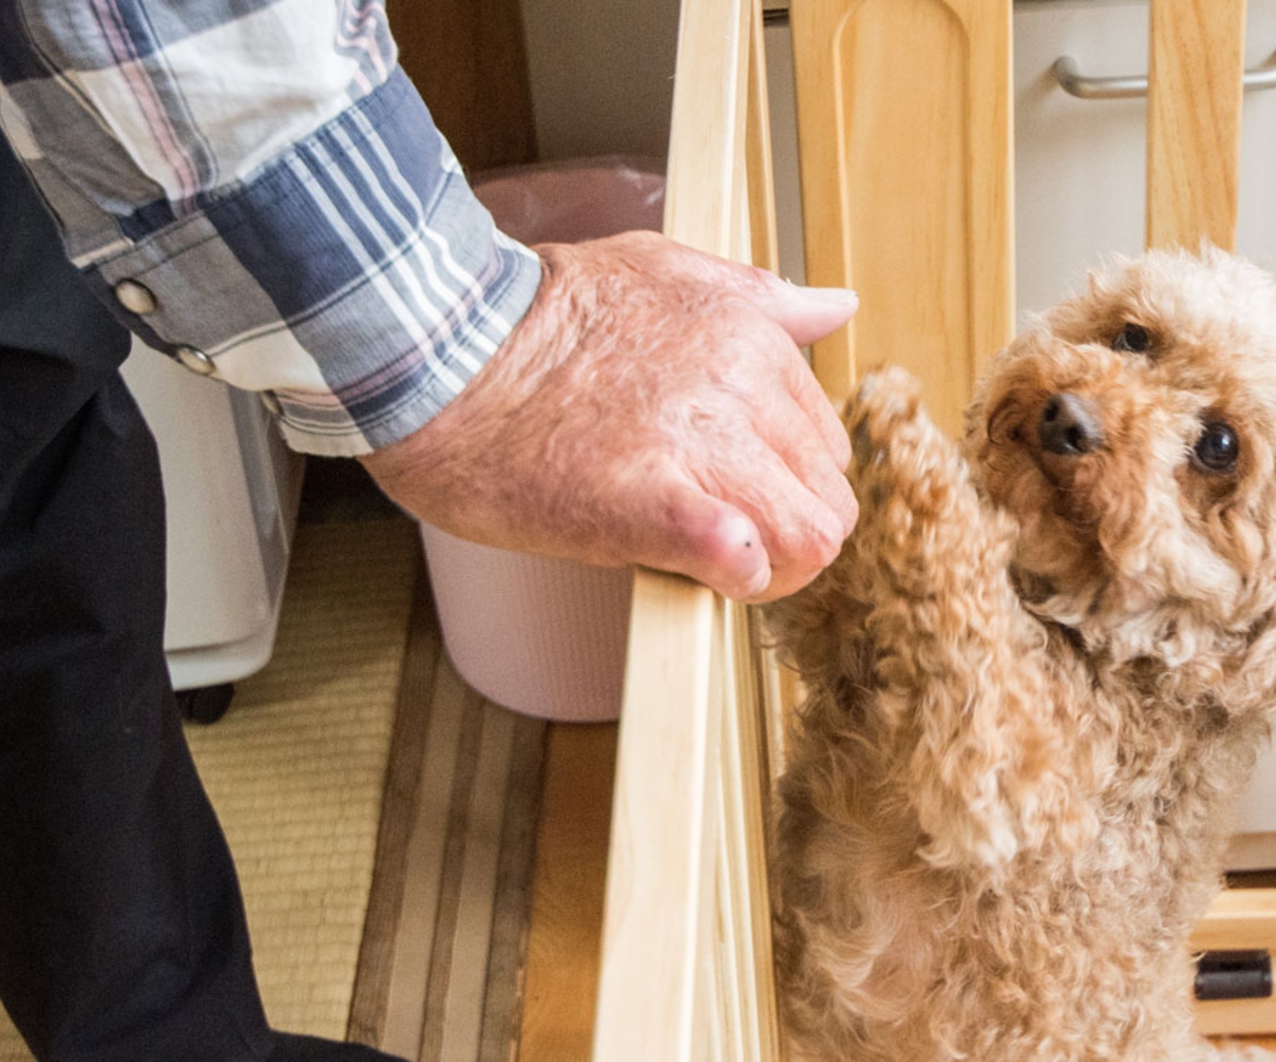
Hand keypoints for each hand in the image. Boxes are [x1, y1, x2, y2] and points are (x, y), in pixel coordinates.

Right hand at [361, 231, 858, 600]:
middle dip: (786, 529)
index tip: (733, 488)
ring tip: (712, 562)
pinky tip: (695, 568)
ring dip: (771, 567)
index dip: (784, 479)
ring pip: (810, 538)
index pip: (824, 441)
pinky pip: (744, 557)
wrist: (438, 353)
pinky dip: (734, 578)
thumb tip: (836, 306)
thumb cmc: (537, 317)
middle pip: (828, 497)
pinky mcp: (657, 506)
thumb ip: (759, 297)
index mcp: (749, 333)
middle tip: (723, 537)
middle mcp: (741, 385)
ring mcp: (703, 446)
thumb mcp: (664, 270)